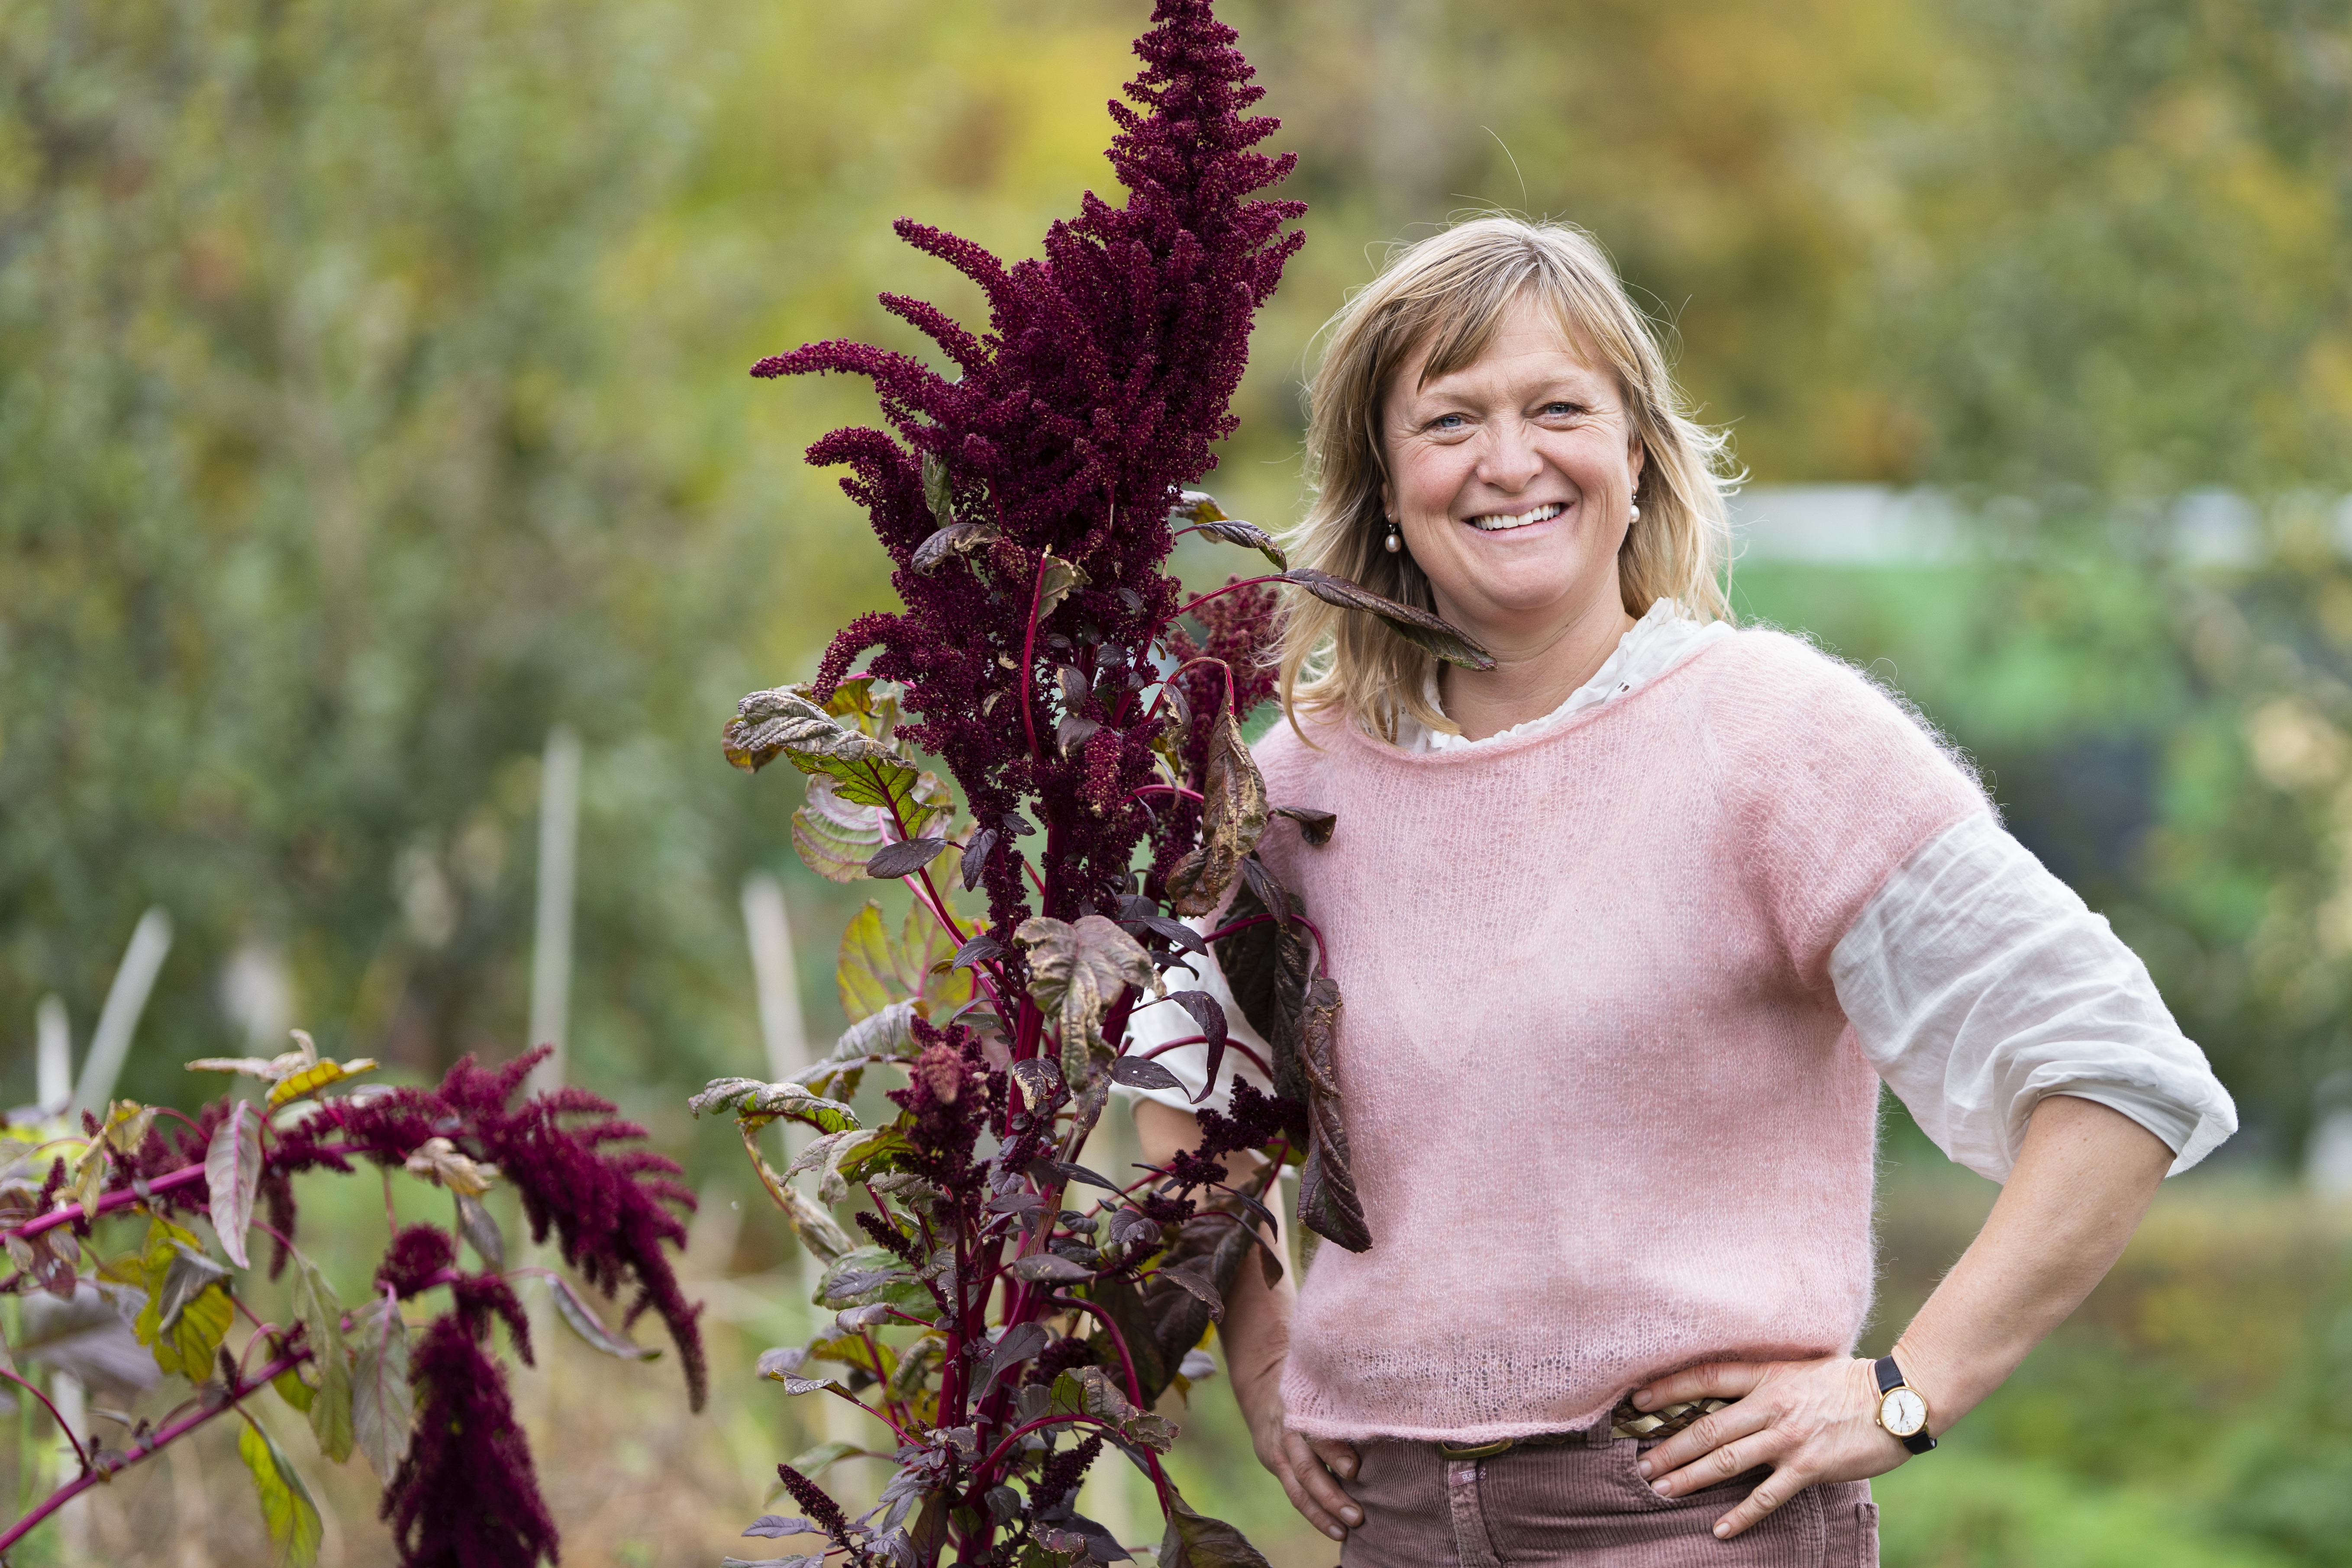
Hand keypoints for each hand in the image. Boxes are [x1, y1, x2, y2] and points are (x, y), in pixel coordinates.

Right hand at [1235, 1366, 1361, 1540]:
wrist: (1265, 1389)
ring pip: (1298, 1488)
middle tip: (1358, 1516)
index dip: (1334, 1452)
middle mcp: (1291, 1431)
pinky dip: (1315, 1515)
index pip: (1319, 1432)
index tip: (1354, 1470)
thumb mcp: (1326, 1389)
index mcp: (1307, 1408)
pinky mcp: (1276, 1464)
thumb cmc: (1314, 1392)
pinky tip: (1335, 1530)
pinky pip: (1294, 1494)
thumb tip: (1392, 1422)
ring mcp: (1280, 1450)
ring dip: (1323, 1513)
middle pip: (1307, 1467)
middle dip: (1331, 1494)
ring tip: (1346, 1531)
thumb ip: (1348, 1408)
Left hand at [1630, 1355, 1912, 1539]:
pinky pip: (1766, 1496)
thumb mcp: (1799, 1367)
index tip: (1637, 1402)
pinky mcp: (1808, 1466)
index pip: (1705, 1378)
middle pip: (1706, 1427)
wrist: (1898, 1398)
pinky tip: (1720, 1530)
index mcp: (1766, 1375)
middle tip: (1639, 1465)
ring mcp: (1788, 1437)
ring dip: (1690, 1477)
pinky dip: (1741, 1515)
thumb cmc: (1848, 1381)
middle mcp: (1770, 1405)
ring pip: (1726, 1460)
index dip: (1668, 1389)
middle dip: (1668, 1448)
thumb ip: (1766, 1378)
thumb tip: (1732, 1388)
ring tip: (1660, 1491)